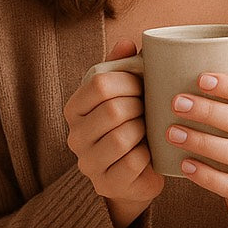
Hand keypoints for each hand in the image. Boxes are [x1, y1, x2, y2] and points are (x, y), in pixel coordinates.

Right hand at [64, 38, 164, 227]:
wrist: (136, 172)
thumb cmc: (132, 124)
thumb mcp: (125, 92)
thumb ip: (122, 66)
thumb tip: (127, 42)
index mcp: (75, 108)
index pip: (100, 83)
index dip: (130, 81)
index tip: (146, 84)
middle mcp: (74, 136)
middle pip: (113, 110)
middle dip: (141, 106)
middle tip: (152, 108)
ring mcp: (87, 163)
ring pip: (122, 137)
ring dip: (145, 130)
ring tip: (152, 128)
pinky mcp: (106, 184)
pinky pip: (133, 162)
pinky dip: (149, 154)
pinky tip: (152, 151)